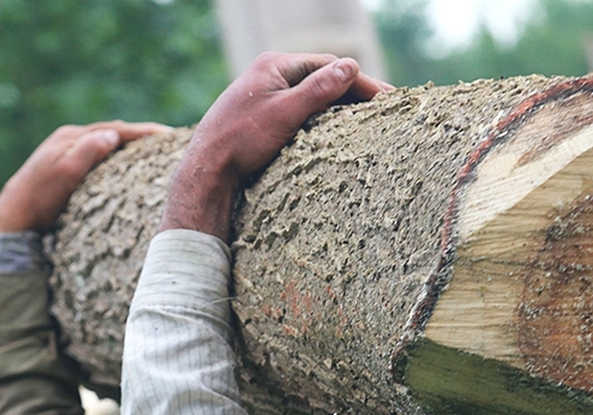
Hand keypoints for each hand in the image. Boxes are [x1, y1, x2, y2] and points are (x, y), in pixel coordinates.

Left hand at [0, 121, 169, 240]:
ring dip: (129, 147)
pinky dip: (117, 159)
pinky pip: (99, 159)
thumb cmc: (38, 199)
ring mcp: (67, 155)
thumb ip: (87, 151)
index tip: (168, 135)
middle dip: (140, 136)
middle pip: (112, 134)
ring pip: (106, 146)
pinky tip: (127, 167)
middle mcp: (69, 141)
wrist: (13, 219)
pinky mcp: (66, 171)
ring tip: (154, 151)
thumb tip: (112, 135)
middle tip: (169, 140)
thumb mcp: (65, 173)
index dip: (143, 132)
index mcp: (71, 137)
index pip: (115, 130)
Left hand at [160, 53, 391, 237]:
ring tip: (365, 121)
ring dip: (336, 107)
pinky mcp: (259, 118)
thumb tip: (351, 66)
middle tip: (383, 109)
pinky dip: (319, 119)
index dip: (360, 82)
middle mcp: (269, 76)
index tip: (387, 99)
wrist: (206, 171)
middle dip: (352, 93)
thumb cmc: (241, 141)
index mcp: (275, 66)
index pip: (329, 66)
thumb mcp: (286, 113)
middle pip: (321, 79)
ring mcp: (263, 97)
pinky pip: (298, 112)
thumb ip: (319, 89)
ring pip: (310, 97)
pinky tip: (332, 132)